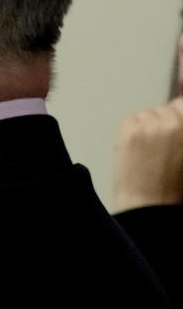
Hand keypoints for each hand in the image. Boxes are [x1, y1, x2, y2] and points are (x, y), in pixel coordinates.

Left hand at [113, 97, 182, 212]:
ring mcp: (151, 125)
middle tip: (160, 143)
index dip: (179, 114)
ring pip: (148, 113)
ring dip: (148, 125)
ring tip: (149, 148)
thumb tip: (177, 123)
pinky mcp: (130, 131)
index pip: (182, 104)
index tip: (175, 122)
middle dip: (164, 121)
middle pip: (167, 108)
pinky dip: (133, 130)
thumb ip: (182, 135)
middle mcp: (174, 123)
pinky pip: (131, 120)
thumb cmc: (174, 187)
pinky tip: (136, 148)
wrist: (150, 204)